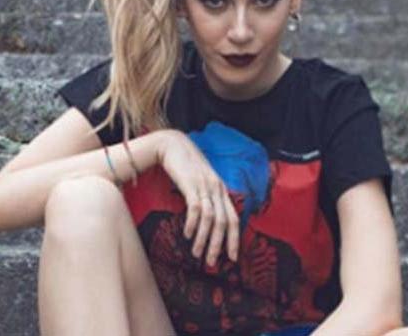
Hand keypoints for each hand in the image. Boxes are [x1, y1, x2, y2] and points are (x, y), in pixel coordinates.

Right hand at [154, 129, 239, 265]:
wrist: (172, 145)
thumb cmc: (185, 165)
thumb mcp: (201, 182)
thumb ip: (207, 197)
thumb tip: (208, 220)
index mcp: (221, 190)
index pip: (233, 219)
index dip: (235, 239)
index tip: (232, 258)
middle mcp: (217, 188)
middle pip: (224, 222)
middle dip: (218, 245)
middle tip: (210, 263)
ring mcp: (205, 186)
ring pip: (210, 219)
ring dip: (204, 239)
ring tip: (196, 254)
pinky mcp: (191, 184)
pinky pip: (195, 208)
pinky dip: (192, 224)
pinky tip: (187, 235)